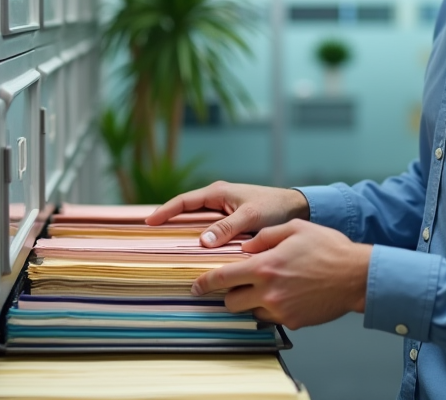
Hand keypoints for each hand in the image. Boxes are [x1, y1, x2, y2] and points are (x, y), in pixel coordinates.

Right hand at [145, 181, 309, 246]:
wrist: (296, 208)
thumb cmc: (274, 207)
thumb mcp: (250, 217)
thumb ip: (227, 228)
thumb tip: (202, 242)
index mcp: (218, 193)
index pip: (184, 201)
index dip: (165, 211)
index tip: (149, 223)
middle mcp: (217, 200)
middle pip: (186, 211)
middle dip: (169, 222)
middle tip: (150, 237)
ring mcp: (223, 211)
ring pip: (197, 222)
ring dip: (184, 232)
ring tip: (167, 247)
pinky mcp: (230, 222)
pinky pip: (209, 230)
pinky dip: (200, 239)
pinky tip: (195, 253)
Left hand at [191, 219, 371, 329]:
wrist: (355, 275)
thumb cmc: (328, 248)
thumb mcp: (294, 229)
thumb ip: (265, 237)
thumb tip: (245, 246)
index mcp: (264, 267)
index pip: (222, 278)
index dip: (205, 283)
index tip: (196, 287)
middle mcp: (268, 291)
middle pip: (230, 302)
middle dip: (229, 294)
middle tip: (236, 285)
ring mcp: (280, 309)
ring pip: (250, 312)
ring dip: (251, 302)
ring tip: (266, 288)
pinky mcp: (293, 321)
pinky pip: (271, 318)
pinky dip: (272, 309)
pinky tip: (286, 295)